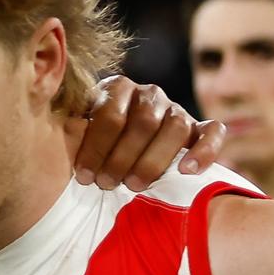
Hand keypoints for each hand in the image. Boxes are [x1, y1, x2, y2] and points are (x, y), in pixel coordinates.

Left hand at [67, 75, 225, 191]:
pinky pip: (212, 133)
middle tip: (107, 185)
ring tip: (134, 186)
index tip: (84, 176)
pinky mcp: (200, 127)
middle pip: (142, 123)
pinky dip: (204, 151)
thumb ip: (72, 127)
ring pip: (174, 128)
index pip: (109, 115)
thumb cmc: (94, 143)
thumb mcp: (78, 130)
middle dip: (121, 158)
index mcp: (116, 88)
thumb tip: (61, 127)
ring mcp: (176, 109)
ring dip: (153, 160)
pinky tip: (187, 171)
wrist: (126, 146)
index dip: (96, 147)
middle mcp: (148, 93)